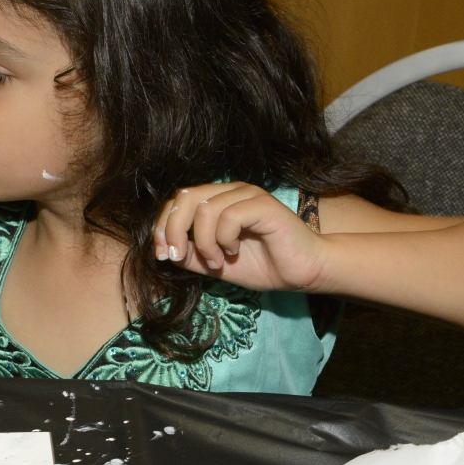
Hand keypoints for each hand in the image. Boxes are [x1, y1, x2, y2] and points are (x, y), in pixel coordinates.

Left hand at [152, 182, 329, 291]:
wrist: (301, 273)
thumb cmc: (263, 266)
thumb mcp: (214, 265)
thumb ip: (191, 256)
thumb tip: (163, 252)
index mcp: (217, 200)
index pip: (178, 200)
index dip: (163, 225)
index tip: (162, 255)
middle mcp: (231, 191)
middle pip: (186, 197)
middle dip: (172, 230)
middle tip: (178, 257)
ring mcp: (247, 195)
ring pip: (205, 209)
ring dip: (204, 243)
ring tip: (217, 261)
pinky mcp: (263, 205)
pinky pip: (229, 216)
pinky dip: (223, 239)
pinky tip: (233, 251)